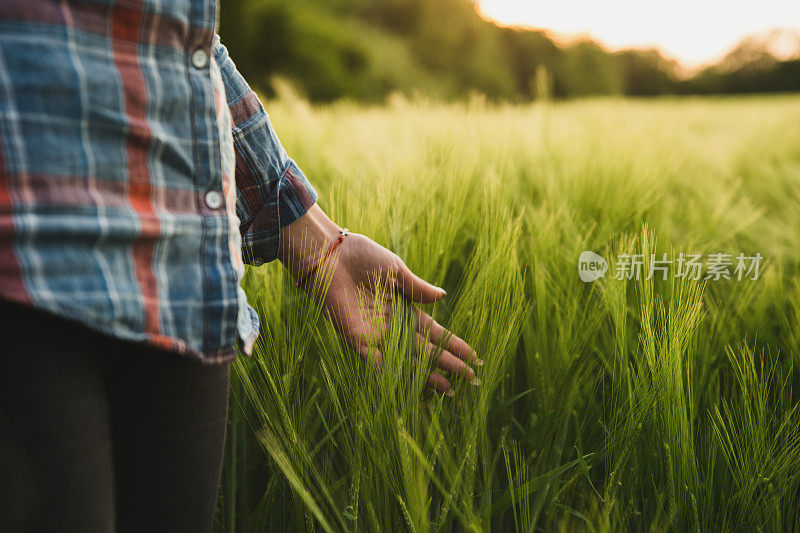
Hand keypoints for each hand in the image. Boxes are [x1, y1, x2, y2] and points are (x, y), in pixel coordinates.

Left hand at [279, 205, 480, 394]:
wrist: (330, 255)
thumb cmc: (361, 256)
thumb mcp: (395, 270)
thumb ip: (417, 288)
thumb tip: (443, 297)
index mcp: (403, 308)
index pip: (434, 332)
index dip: (453, 344)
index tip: (474, 356)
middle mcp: (391, 325)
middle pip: (425, 350)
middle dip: (448, 364)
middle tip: (472, 379)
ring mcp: (375, 334)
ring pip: (406, 361)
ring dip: (426, 376)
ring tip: (448, 389)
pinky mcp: (356, 339)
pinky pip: (375, 362)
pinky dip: (390, 375)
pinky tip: (409, 388)